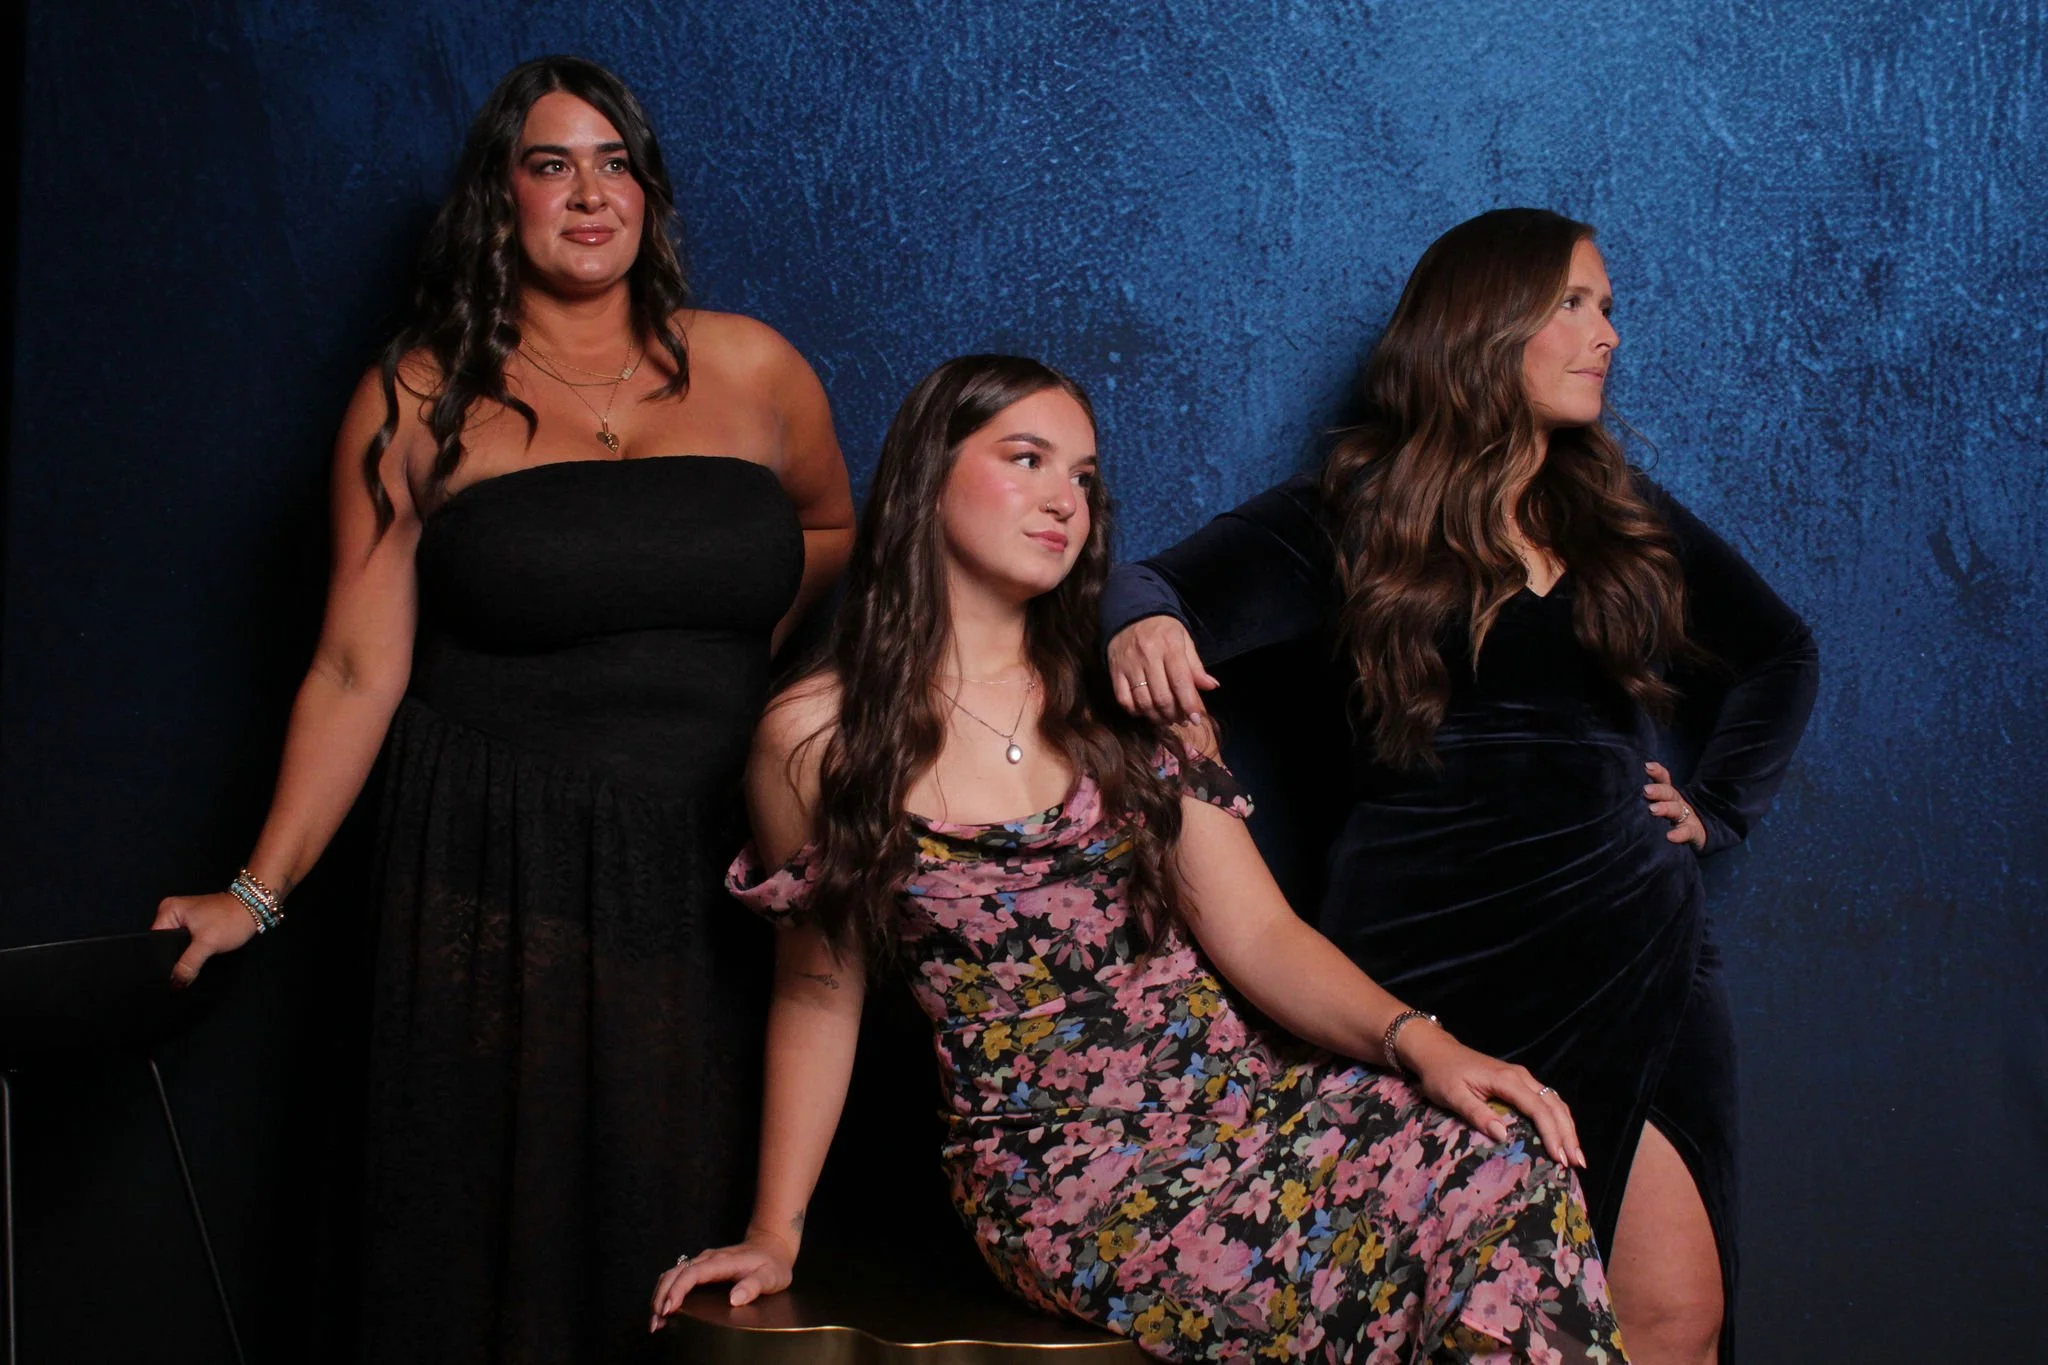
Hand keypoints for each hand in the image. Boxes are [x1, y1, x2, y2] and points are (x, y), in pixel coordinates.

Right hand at [152, 891, 262, 986]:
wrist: (255, 908)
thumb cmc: (231, 920)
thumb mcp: (207, 944)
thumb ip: (188, 964)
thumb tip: (175, 983)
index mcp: (168, 910)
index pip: (154, 940)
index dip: (159, 960)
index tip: (163, 978)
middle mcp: (171, 912)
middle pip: (163, 944)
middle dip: (170, 960)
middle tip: (174, 979)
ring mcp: (182, 918)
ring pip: (174, 946)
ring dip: (180, 959)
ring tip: (182, 975)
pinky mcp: (193, 924)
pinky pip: (184, 943)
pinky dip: (188, 954)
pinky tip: (190, 966)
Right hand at [648, 1231, 795, 1330]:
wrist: (771, 1247)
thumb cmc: (771, 1264)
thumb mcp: (770, 1277)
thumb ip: (753, 1286)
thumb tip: (734, 1299)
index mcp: (721, 1262)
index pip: (692, 1274)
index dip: (677, 1290)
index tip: (668, 1309)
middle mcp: (708, 1260)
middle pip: (674, 1273)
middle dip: (661, 1297)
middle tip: (656, 1323)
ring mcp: (702, 1262)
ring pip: (672, 1274)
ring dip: (660, 1295)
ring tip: (656, 1321)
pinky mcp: (701, 1268)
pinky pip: (677, 1277)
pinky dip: (666, 1292)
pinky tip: (664, 1309)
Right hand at [1108, 616, 1218, 724]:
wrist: (1131, 613)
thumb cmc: (1163, 630)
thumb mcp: (1184, 640)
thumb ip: (1196, 666)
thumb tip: (1212, 686)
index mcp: (1170, 647)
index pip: (1181, 681)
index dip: (1189, 704)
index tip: (1196, 720)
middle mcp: (1148, 656)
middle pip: (1162, 696)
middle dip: (1174, 714)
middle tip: (1182, 720)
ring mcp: (1129, 665)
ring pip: (1143, 701)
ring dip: (1157, 717)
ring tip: (1166, 719)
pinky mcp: (1114, 671)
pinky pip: (1123, 699)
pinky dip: (1135, 712)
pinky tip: (1145, 712)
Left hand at [1396, 1022, 1586, 1168]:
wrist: (1437, 1051)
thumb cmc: (1442, 1074)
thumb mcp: (1453, 1095)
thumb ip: (1477, 1114)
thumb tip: (1503, 1135)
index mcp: (1507, 1080)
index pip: (1538, 1109)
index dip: (1552, 1134)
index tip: (1560, 1158)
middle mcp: (1521, 1076)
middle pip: (1554, 1106)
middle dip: (1567, 1135)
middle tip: (1576, 1163)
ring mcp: (1522, 1078)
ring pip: (1554, 1102)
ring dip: (1567, 1128)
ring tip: (1575, 1155)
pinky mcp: (1519, 1082)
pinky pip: (1546, 1100)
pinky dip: (1558, 1119)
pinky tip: (1562, 1136)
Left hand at [1644, 761, 1706, 849]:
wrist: (1698, 833)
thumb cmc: (1671, 818)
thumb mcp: (1660, 805)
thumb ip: (1645, 799)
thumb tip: (1617, 796)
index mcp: (1668, 795)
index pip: (1663, 780)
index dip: (1657, 772)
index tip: (1647, 766)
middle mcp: (1677, 802)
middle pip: (1669, 793)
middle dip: (1658, 790)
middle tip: (1646, 790)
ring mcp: (1686, 816)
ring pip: (1676, 809)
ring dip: (1665, 808)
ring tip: (1653, 810)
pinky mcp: (1693, 831)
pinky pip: (1687, 832)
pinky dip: (1679, 834)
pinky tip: (1670, 836)